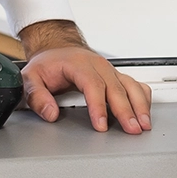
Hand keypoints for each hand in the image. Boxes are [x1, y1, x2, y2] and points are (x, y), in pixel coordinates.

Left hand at [18, 20, 152, 133]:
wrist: (57, 48)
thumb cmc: (47, 64)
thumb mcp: (31, 77)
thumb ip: (37, 96)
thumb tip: (50, 114)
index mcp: (78, 64)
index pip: (92, 85)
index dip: (98, 106)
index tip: (101, 124)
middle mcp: (98, 65)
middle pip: (116, 88)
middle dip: (125, 110)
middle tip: (131, 129)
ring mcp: (110, 70)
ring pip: (131, 85)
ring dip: (140, 105)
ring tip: (144, 124)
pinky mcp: (117, 76)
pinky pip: (136, 85)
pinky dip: (143, 99)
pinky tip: (144, 112)